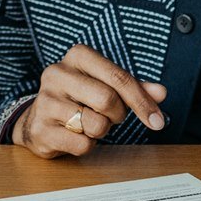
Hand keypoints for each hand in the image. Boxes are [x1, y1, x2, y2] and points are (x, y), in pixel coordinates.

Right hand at [11, 44, 168, 158]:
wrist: (39, 119)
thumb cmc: (79, 98)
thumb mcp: (106, 85)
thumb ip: (134, 88)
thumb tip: (161, 93)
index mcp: (77, 56)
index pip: (119, 78)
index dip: (142, 101)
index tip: (157, 120)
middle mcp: (57, 73)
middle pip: (108, 100)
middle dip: (117, 115)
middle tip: (110, 116)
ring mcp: (45, 101)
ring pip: (95, 124)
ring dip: (101, 130)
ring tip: (88, 123)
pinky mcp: (40, 129)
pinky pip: (81, 144)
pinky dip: (87, 144)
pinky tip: (75, 135)